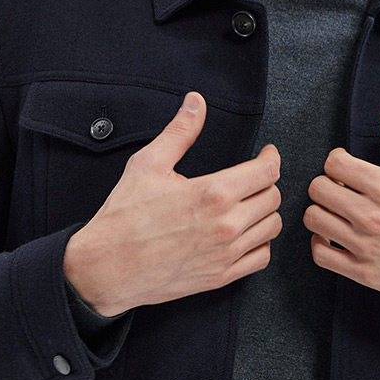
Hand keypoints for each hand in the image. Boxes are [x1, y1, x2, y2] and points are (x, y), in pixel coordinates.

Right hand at [64, 92, 281, 315]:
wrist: (106, 268)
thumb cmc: (124, 217)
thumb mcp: (149, 164)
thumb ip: (180, 132)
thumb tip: (196, 102)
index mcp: (213, 193)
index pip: (267, 171)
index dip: (271, 157)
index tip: (267, 154)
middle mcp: (226, 225)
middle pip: (273, 197)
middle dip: (266, 181)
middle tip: (253, 177)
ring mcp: (226, 254)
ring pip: (271, 227)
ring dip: (265, 211)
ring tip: (251, 202)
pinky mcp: (220, 276)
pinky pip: (261, 257)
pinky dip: (260, 242)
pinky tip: (246, 232)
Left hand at [303, 110, 379, 314]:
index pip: (335, 164)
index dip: (338, 159)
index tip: (347, 165)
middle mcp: (372, 217)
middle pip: (318, 189)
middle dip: (327, 182)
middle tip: (342, 186)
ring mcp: (366, 247)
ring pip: (314, 219)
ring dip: (322, 209)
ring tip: (338, 209)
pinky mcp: (365, 274)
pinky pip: (321, 255)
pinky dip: (320, 242)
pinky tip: (334, 235)